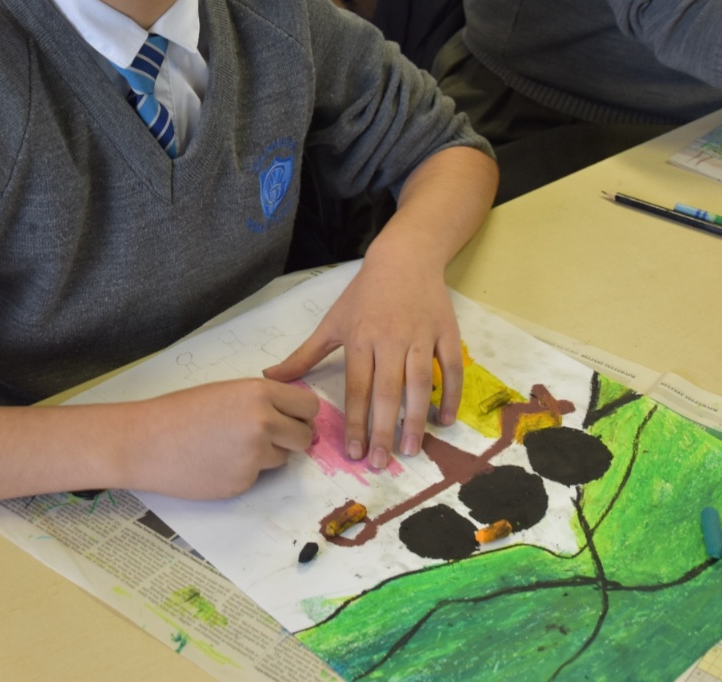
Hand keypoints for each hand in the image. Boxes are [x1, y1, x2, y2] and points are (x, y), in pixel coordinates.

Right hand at [123, 380, 316, 498]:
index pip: (309, 406)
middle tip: (269, 435)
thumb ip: (263, 400)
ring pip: (282, 458)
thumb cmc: (180, 412)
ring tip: (229, 445)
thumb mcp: (227, 391)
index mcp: (259, 394)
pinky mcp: (242, 482)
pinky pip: (257, 476)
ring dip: (267, 455)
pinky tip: (216, 462)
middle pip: (304, 436)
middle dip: (291, 438)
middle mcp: (263, 423)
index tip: (292, 417)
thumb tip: (293, 413)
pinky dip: (243, 471)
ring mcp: (254, 456)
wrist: (145, 442)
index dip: (300, 414)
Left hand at [264, 255, 462, 468]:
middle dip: (384, 430)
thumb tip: (269, 378)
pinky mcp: (446, 332)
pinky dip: (451, 395)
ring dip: (416, 418)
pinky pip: (451, 369)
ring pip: (420, 383)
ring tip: (412, 449)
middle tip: (382, 463)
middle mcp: (390, 340)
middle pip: (387, 391)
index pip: (357, 388)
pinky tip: (443, 420)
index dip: (355, 422)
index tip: (353, 453)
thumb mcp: (332, 322)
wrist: (405, 258)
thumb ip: (304, 355)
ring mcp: (420, 336)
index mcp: (360, 339)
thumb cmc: (365, 293)